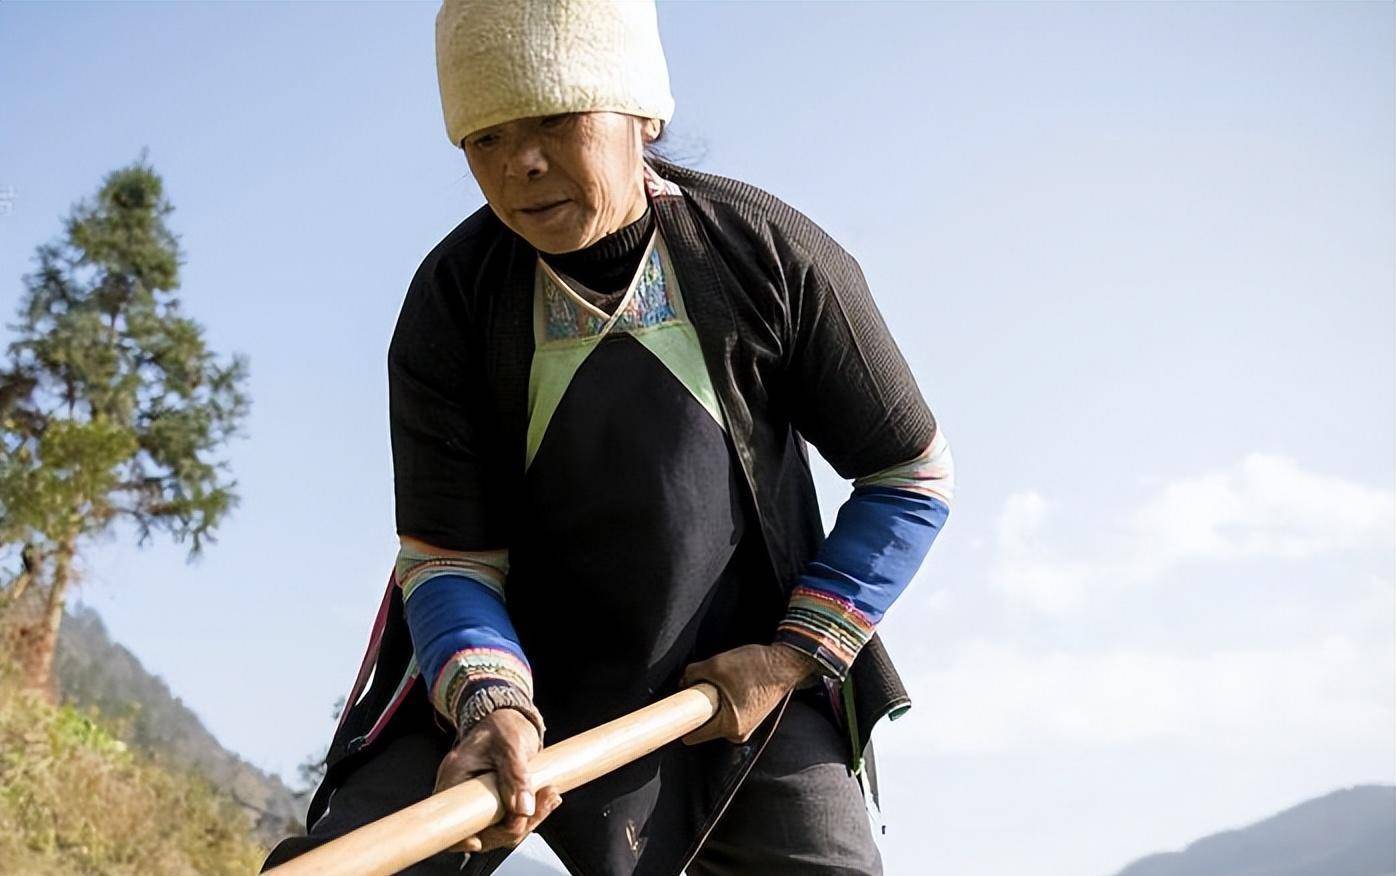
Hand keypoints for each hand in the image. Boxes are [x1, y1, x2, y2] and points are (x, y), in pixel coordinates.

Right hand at [433, 708, 562, 853]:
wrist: (508, 718)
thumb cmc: (502, 726)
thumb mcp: (510, 744)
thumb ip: (516, 775)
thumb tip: (522, 809)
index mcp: (455, 777)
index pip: (448, 819)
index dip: (461, 837)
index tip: (479, 840)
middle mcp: (463, 794)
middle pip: (479, 831)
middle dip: (512, 827)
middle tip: (541, 805)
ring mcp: (479, 801)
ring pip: (499, 830)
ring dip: (528, 821)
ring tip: (550, 797)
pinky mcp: (495, 804)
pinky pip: (510, 822)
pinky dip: (531, 815)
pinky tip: (547, 799)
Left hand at [679, 643, 819, 744]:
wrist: (785, 663)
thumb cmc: (755, 666)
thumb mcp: (716, 664)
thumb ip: (692, 674)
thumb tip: (682, 681)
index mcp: (729, 727)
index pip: (692, 736)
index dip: (680, 723)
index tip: (673, 713)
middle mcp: (739, 734)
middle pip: (704, 726)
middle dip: (699, 709)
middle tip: (701, 686)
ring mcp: (747, 727)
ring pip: (716, 718)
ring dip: (713, 703)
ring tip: (722, 682)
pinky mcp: (751, 717)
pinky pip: (728, 713)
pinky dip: (724, 701)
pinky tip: (731, 684)